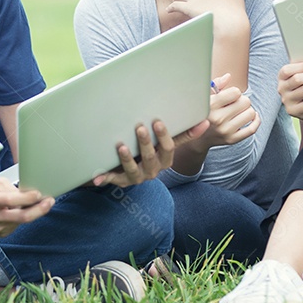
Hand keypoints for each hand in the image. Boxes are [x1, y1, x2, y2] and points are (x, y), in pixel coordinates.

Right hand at [0, 165, 53, 237]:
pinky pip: (17, 224)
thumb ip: (9, 188)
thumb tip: (27, 192)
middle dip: (39, 209)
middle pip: (22, 217)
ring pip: (21, 221)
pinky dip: (22, 216)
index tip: (39, 194)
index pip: (11, 200)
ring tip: (34, 202)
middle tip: (50, 201)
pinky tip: (21, 209)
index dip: (27, 197)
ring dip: (31, 211)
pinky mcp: (0, 233)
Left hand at [93, 118, 208, 187]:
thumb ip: (182, 134)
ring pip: (134, 170)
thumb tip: (205, 121)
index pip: (167, 149)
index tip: (157, 122)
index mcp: (164, 160)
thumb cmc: (150, 151)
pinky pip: (113, 179)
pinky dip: (105, 178)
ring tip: (121, 146)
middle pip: (150, 158)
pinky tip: (97, 177)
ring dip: (127, 159)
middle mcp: (153, 171)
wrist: (132, 171)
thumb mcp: (165, 144)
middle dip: (145, 143)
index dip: (163, 136)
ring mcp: (137, 177)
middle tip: (139, 127)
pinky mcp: (121, 181)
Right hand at [189, 72, 259, 147]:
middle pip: (246, 102)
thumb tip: (228, 76)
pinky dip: (256, 120)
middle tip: (234, 104)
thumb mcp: (205, 96)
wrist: (197, 138)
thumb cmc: (204, 112)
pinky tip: (252, 117)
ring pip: (251, 114)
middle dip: (242, 100)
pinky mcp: (231, 140)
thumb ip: (216, 84)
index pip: (236, 92)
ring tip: (238, 112)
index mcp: (210, 105)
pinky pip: (252, 129)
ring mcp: (225, 131)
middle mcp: (217, 119)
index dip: (234, 92)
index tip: (229, 96)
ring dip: (247, 110)